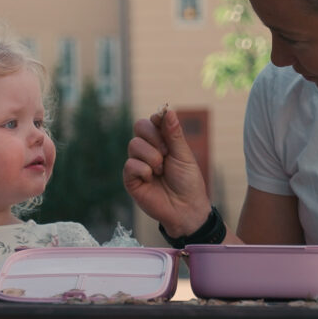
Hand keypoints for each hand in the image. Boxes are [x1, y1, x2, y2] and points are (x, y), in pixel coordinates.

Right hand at [124, 107, 211, 236]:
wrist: (186, 208)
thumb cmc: (188, 182)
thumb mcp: (183, 155)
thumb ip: (174, 134)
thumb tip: (167, 109)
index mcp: (162, 142)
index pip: (152, 120)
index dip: (157, 119)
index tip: (164, 124)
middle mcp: (148, 150)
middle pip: (139, 126)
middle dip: (154, 137)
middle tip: (167, 153)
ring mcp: (138, 163)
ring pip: (134, 144)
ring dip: (152, 157)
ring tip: (161, 170)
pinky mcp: (130, 179)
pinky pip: (130, 164)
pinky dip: (143, 170)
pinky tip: (151, 179)